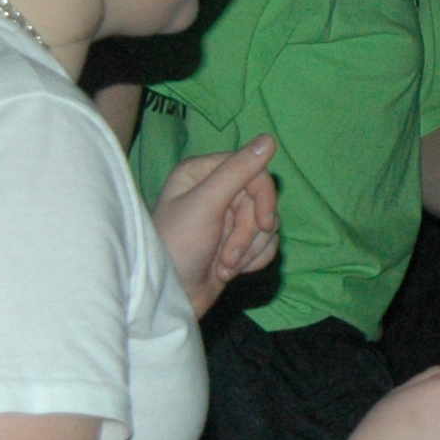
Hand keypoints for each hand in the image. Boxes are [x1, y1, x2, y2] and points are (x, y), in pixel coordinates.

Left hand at [154, 135, 278, 317]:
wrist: (170, 300)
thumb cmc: (176, 249)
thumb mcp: (205, 206)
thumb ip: (237, 171)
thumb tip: (269, 138)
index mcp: (201, 173)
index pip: (253, 170)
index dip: (263, 197)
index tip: (263, 222)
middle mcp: (215, 190)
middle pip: (262, 201)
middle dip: (248, 233)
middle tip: (225, 255)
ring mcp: (227, 218)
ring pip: (268, 223)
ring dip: (249, 249)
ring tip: (223, 266)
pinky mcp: (237, 242)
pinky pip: (267, 242)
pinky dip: (253, 259)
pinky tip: (230, 272)